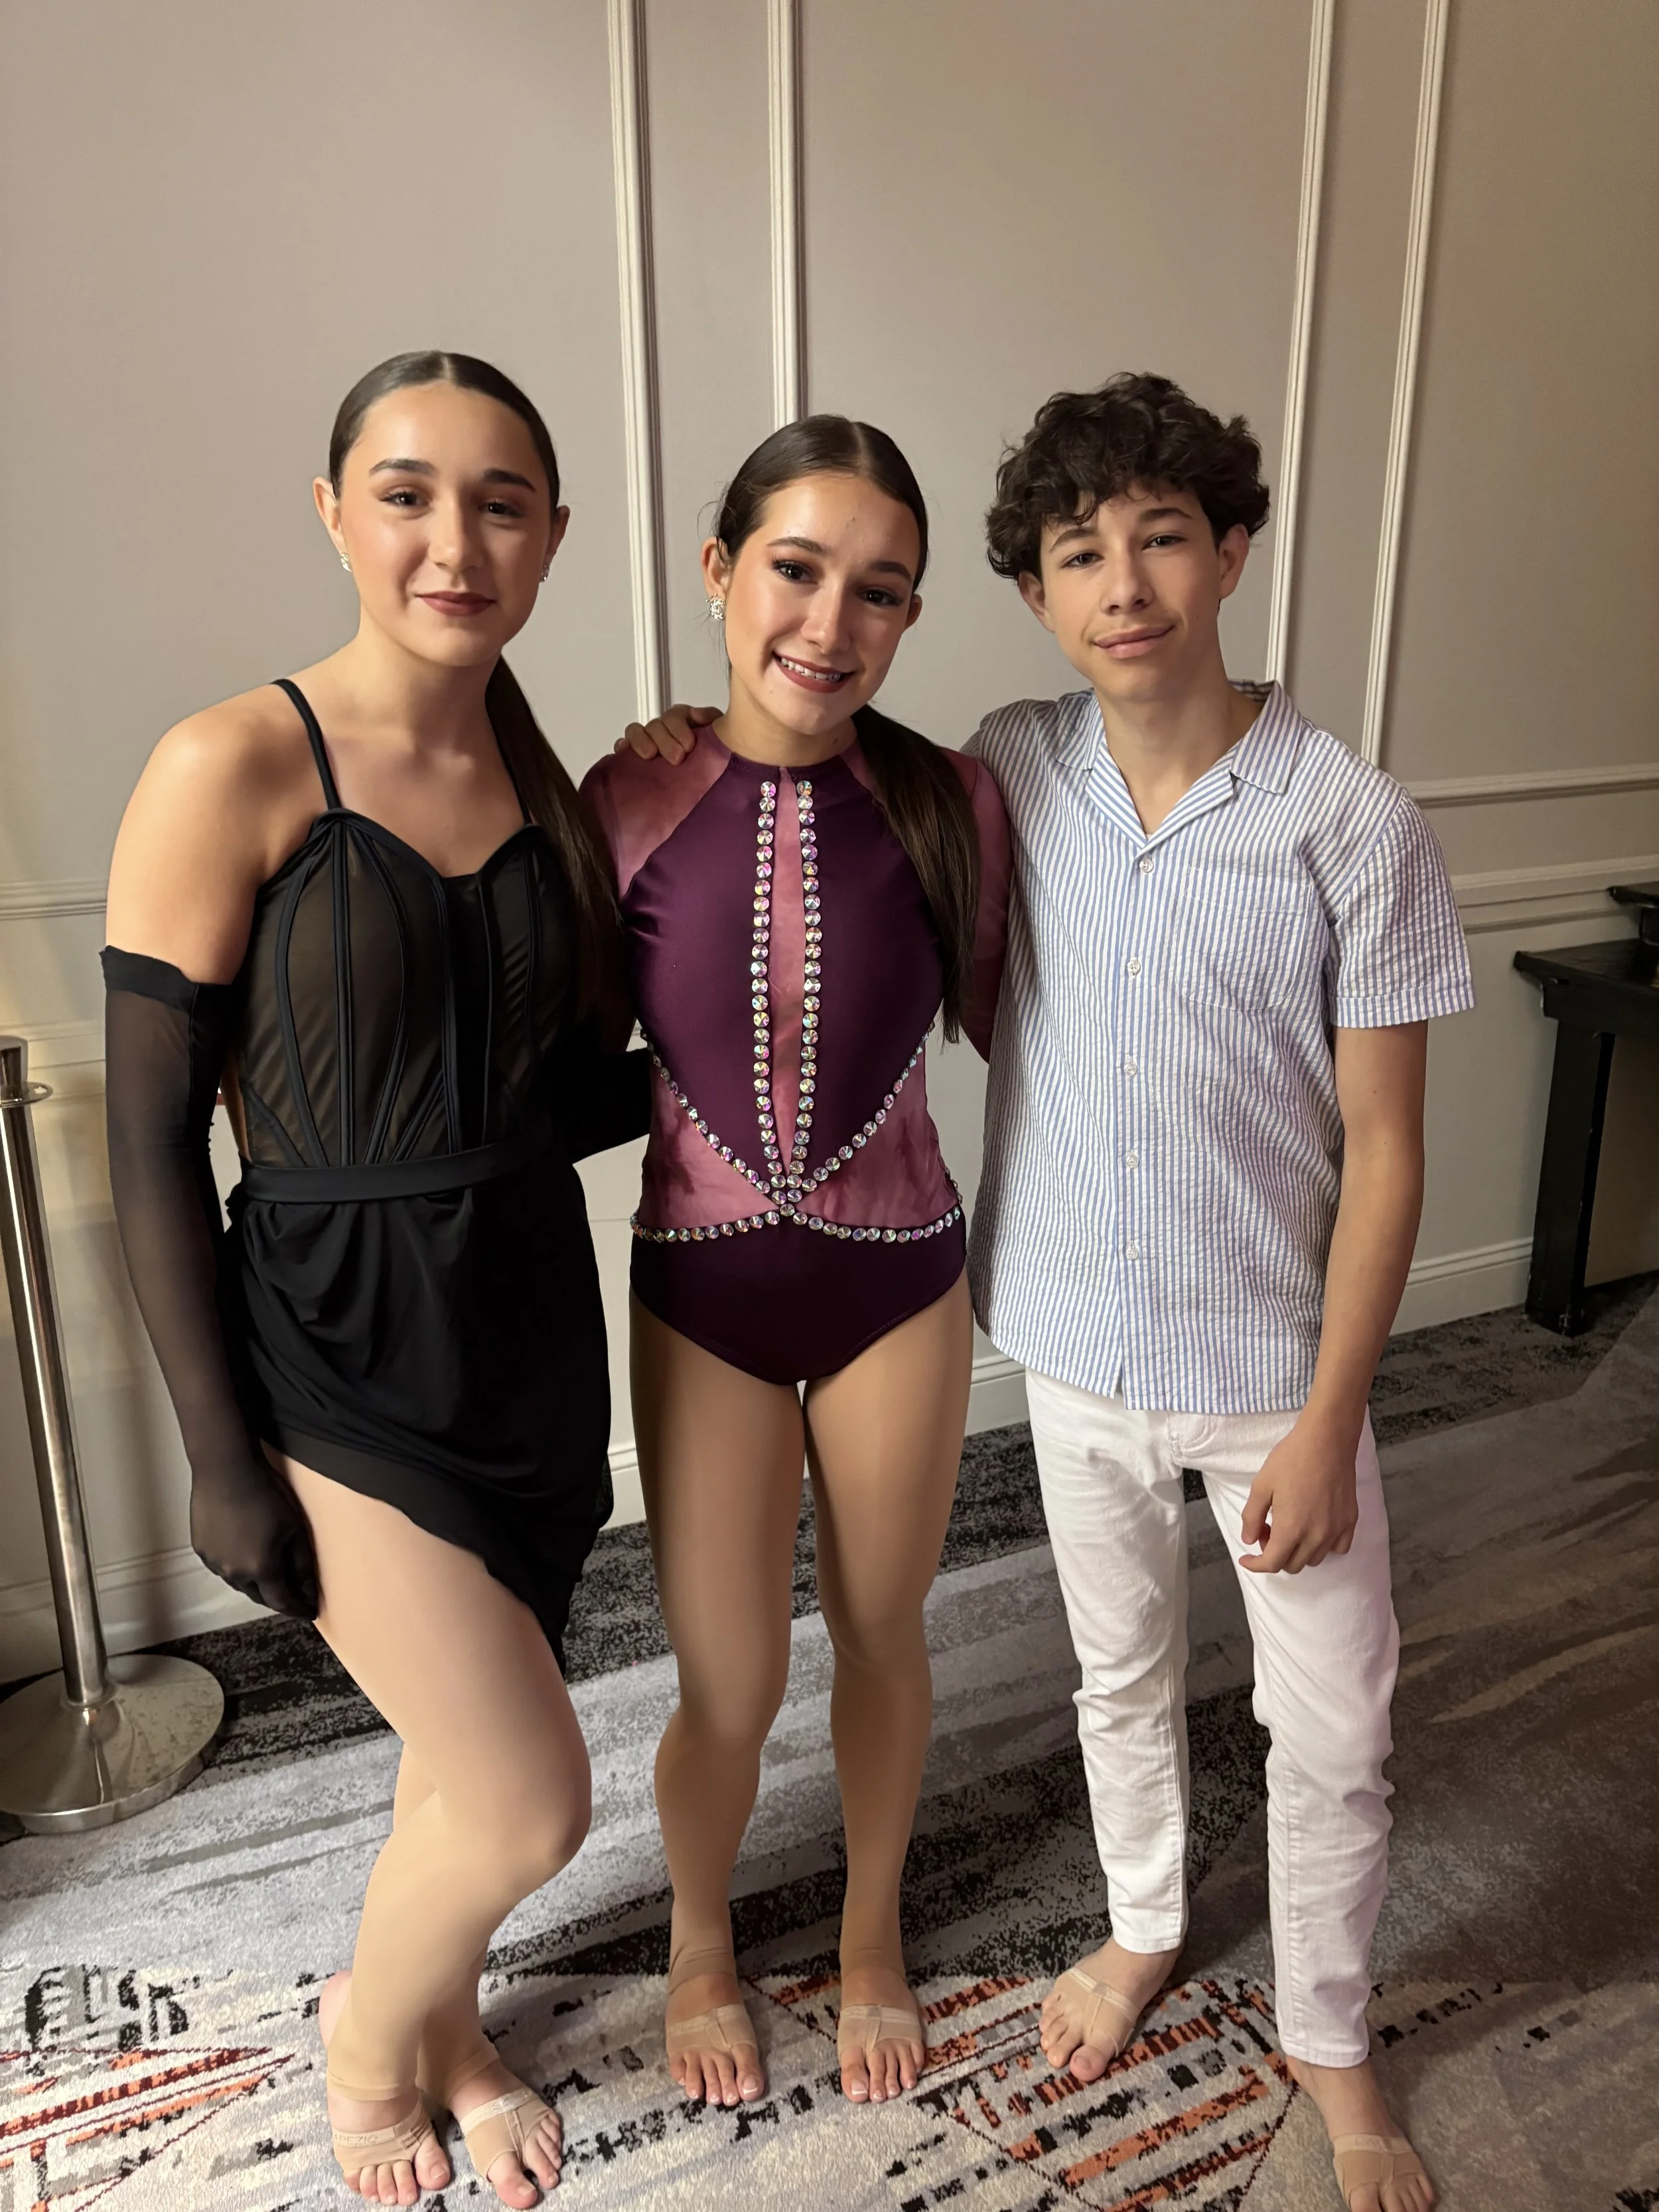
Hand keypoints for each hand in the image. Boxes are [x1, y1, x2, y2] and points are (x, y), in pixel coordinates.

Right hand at [190, 1454, 319, 1617]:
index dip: (297, 1608)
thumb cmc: (265, 1493)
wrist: (226, 1470)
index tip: (309, 1612)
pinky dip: (236, 1566)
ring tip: (268, 1572)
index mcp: (261, 1569)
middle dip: (277, 1597)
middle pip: (259, 1595)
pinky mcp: (201, 1549)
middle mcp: (235, 1573)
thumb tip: (309, 1588)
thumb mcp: (295, 1528)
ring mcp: (214, 1562)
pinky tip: (243, 1553)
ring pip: (239, 1582)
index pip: (282, 1601)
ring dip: (255, 1582)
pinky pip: (222, 1567)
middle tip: (292, 1593)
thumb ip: (302, 1563)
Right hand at [616, 703, 718, 762]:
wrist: (714, 778)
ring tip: (650, 755)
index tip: (689, 745)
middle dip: (665, 740)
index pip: (675, 715)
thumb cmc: (713, 754)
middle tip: (677, 757)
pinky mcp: (635, 755)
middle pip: (656, 725)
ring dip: (641, 741)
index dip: (679, 728)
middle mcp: (663, 729)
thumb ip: (710, 719)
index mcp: (682, 720)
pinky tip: (623, 750)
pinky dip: (622, 745)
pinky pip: (623, 745)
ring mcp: (648, 741)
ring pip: (636, 731)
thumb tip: (696, 715)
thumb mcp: (719, 734)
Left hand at [1238, 1413, 1359, 1573]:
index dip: (1255, 1565)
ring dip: (1298, 1551)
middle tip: (1267, 1530)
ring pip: (1314, 1559)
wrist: (1326, 1440)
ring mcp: (1336, 1530)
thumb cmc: (1291, 1459)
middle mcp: (1316, 1536)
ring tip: (1289, 1525)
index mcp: (1291, 1529)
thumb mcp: (1261, 1485)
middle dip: (1275, 1554)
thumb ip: (1251, 1517)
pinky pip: (1338, 1548)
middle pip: (1293, 1565)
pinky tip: (1314, 1528)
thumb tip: (1249, 1540)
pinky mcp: (1350, 1520)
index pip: (1272, 1563)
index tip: (1246, 1558)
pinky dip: (1323, 1546)